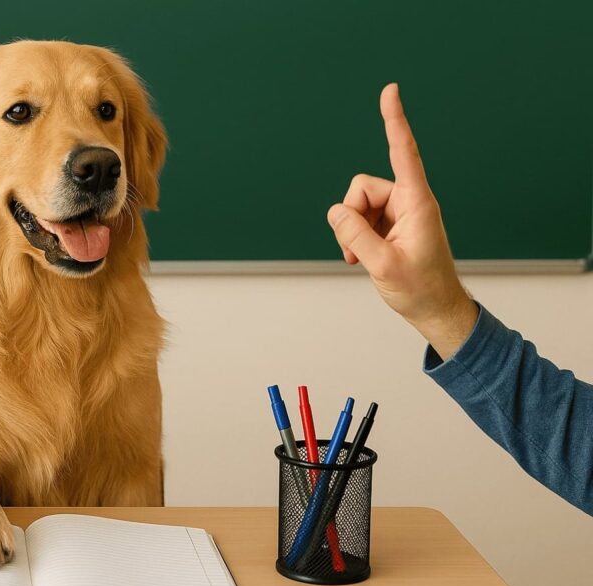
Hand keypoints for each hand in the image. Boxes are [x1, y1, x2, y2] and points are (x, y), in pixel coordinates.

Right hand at [327, 83, 477, 360]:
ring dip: (351, 232)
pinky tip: (363, 258)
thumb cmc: (420, 289)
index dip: (394, 121)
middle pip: (361, 188)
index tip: (390, 91)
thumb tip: (336, 210)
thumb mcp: (382, 266)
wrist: (435, 309)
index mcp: (417, 203)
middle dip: (351, 217)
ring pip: (356, 205)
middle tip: (358, 251)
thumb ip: (355, 235)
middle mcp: (408, 201)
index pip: (404, 153)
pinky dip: (354, 238)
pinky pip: (358, 219)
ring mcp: (397, 213)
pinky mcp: (389, 225)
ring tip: (363, 259)